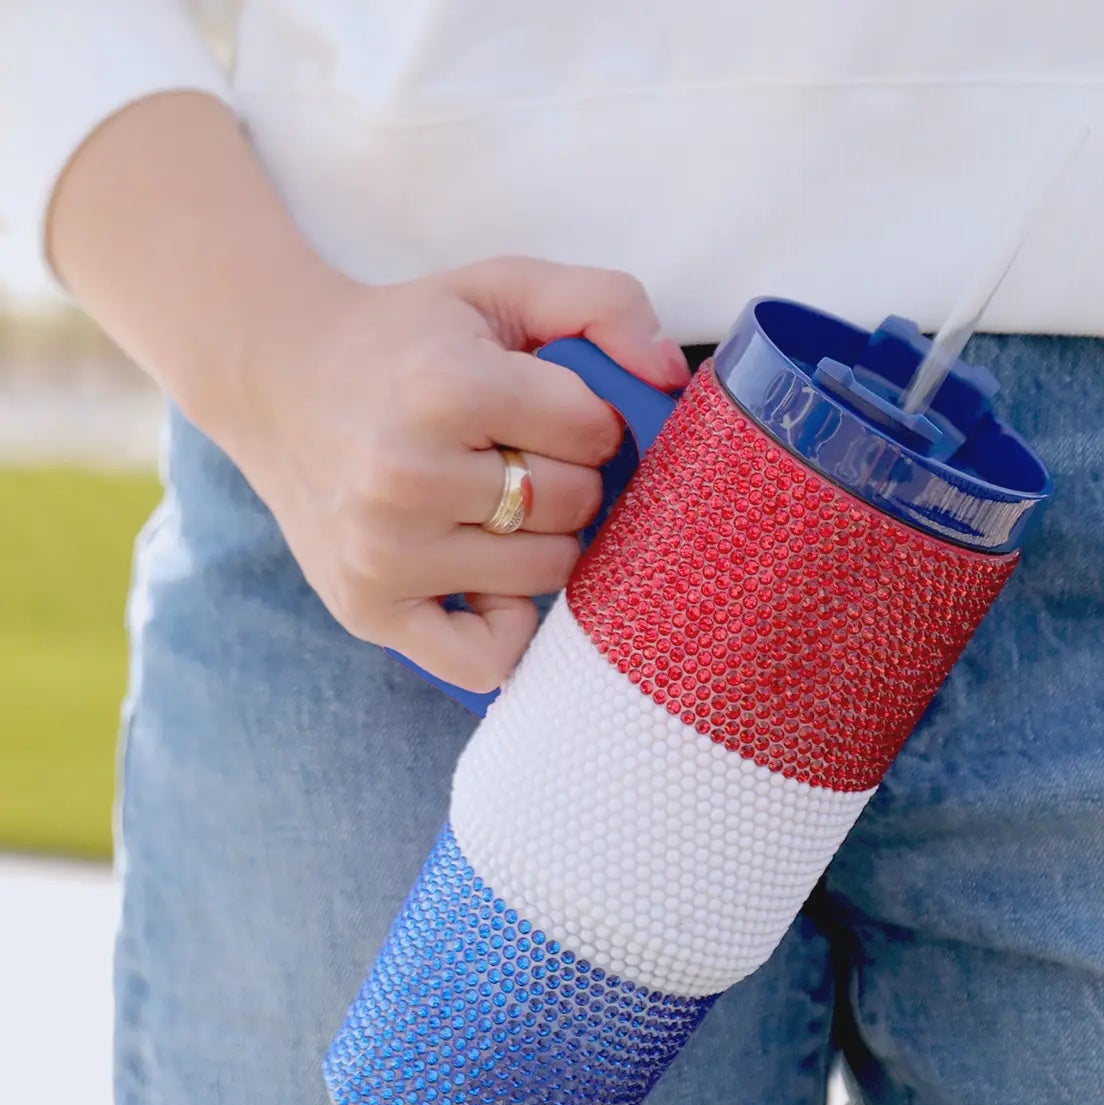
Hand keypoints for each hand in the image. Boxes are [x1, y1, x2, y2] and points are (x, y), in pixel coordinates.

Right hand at [217, 256, 688, 691]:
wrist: (276, 382)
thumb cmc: (408, 341)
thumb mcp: (500, 288)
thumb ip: (603, 302)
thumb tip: (671, 377)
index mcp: (447, 387)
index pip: (593, 430)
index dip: (587, 418)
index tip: (545, 408)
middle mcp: (409, 475)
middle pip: (576, 506)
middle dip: (568, 478)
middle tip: (515, 454)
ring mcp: (386, 552)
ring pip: (549, 576)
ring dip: (542, 542)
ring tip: (492, 503)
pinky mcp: (369, 609)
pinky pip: (486, 660)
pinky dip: (506, 630)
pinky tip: (485, 581)